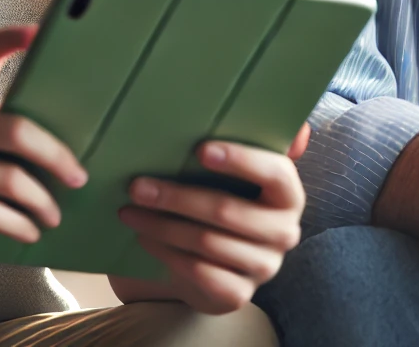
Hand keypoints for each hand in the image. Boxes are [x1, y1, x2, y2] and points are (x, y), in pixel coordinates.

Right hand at [0, 26, 87, 271]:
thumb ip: (0, 126)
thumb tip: (69, 129)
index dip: (11, 38)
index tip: (41, 32)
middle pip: (15, 130)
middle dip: (56, 156)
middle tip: (78, 177)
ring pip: (9, 180)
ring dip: (42, 203)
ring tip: (54, 215)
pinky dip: (19, 225)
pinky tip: (31, 232)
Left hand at [109, 125, 308, 313]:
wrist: (213, 260)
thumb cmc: (222, 200)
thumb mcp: (233, 174)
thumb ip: (246, 143)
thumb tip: (289, 124)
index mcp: (288, 194)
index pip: (275, 173)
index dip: (241, 160)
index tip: (200, 150)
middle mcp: (284, 232)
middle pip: (227, 211)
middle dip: (176, 197)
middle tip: (136, 185)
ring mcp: (264, 266)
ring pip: (206, 243)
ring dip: (161, 226)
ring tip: (129, 211)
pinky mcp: (239, 294)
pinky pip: (199, 273)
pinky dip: (167, 254)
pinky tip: (144, 239)